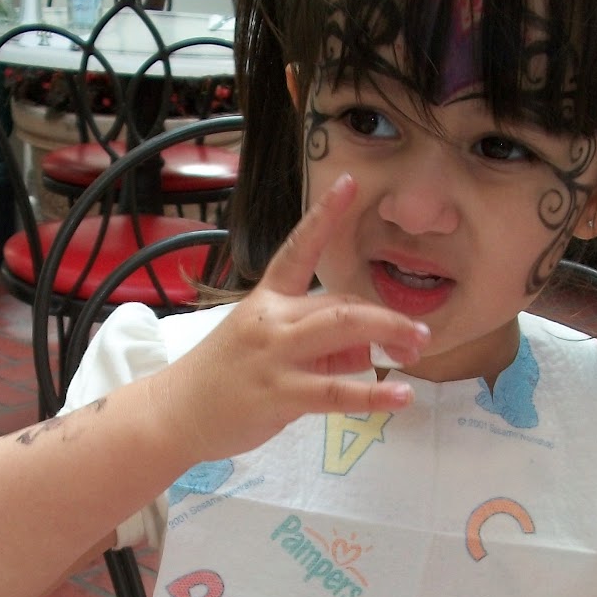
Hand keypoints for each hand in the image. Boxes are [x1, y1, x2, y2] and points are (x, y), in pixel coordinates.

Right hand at [154, 174, 430, 461]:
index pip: (299, 248)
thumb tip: (366, 351)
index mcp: (267, 298)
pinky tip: (400, 397)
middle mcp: (272, 319)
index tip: (351, 182)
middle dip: (388, 316)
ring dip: (388, 335)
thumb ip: (318, 343)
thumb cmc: (222, 376)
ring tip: (418, 351)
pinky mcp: (278, 394)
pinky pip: (335, 391)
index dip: (325, 215)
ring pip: (342, 332)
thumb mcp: (266, 346)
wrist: (174, 413)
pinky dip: (372, 395)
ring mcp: (275, 355)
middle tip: (421, 336)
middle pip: (341, 301)